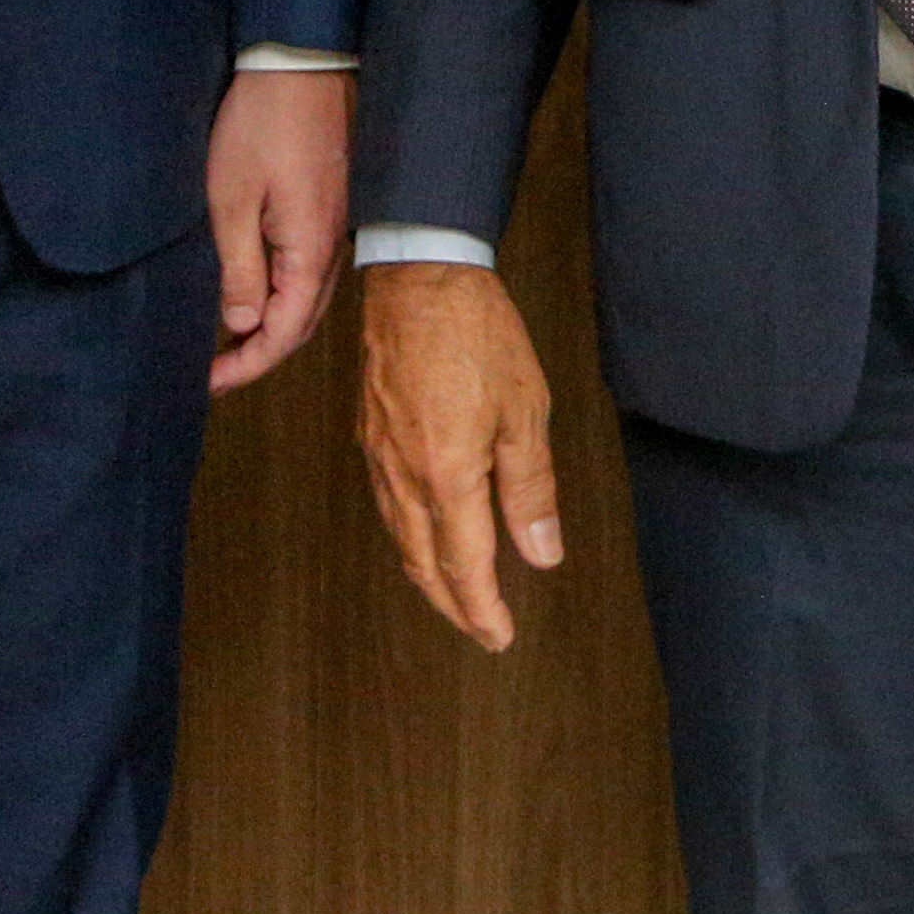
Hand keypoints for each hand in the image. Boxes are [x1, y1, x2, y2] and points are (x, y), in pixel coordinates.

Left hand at [206, 69, 351, 395]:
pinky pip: (310, 266)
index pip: (285, 333)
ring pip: (308, 296)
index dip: (248, 365)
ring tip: (229, 341)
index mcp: (311, 249)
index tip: (207, 384)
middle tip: (214, 373)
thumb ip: (240, 269)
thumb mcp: (232, 200)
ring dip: (272, 325)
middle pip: (303, 322)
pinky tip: (256, 291)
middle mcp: (333, 243)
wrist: (302, 61)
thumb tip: (244, 325)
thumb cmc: (261, 125)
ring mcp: (336, 223)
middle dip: (260, 354)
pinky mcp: (329, 204)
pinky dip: (283, 293)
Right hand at [357, 260, 561, 650]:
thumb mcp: (525, 411)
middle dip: (452, 605)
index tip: (500, 637)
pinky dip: (408, 536)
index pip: (464, 566)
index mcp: (447, 475)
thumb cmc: (478, 335)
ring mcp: (381, 456)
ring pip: (400, 538)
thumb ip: (530, 489)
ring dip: (427, 575)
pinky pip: (388, 505)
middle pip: (423, 564)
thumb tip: (543, 554)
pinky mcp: (371, 434)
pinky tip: (424, 533)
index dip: (482, 610)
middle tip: (480, 629)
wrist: (419, 277)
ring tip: (455, 594)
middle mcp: (404, 476)